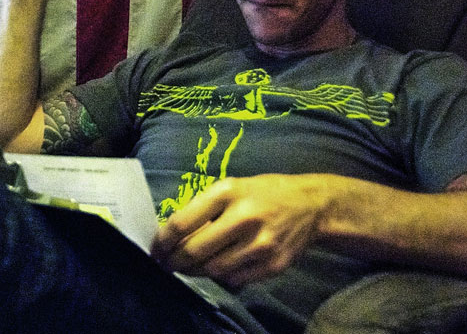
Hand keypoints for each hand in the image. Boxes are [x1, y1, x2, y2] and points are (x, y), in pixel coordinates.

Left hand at [152, 174, 329, 286]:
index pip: (183, 222)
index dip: (163, 240)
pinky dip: (220, 276)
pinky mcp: (273, 265)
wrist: (311, 206)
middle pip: (195, 250)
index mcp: (227, 192)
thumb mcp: (231, 187)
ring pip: (213, 269)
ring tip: (188, 266)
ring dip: (195, 271)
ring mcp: (260, 244)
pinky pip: (235, 279)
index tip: (155, 249)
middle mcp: (244, 217)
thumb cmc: (262, 194)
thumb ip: (203, 208)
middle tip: (166, 264)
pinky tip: (217, 268)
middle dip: (174, 261)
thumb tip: (171, 233)